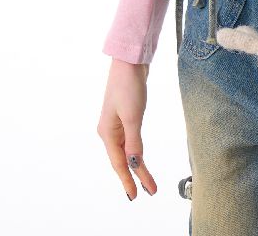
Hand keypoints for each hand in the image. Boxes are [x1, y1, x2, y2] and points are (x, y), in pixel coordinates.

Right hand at [97, 59, 156, 200]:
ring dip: (137, 165)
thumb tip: (136, 164)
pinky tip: (140, 158)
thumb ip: (134, 142)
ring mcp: (116, 123)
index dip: (128, 180)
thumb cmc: (129, 86)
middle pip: (123, 159)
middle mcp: (109, 131)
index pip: (119, 163)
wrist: (129, 61)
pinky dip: (136, 151)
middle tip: (149, 190)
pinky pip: (130, 140)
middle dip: (136, 175)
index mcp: (107, 133)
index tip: (136, 196)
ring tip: (147, 181)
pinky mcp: (125, 116)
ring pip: (127, 150)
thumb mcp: (133, 116)